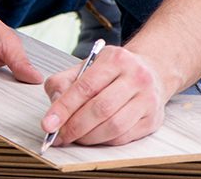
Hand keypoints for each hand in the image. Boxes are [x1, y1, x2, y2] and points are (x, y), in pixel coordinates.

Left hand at [41, 46, 166, 145]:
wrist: (151, 71)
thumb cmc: (113, 71)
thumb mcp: (87, 66)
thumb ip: (64, 82)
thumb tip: (54, 109)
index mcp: (115, 59)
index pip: (85, 87)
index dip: (64, 108)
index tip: (48, 124)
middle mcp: (136, 77)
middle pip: (101, 109)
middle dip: (75, 127)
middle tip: (59, 136)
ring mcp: (147, 99)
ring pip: (114, 127)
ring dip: (89, 137)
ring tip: (75, 137)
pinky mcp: (153, 120)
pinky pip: (124, 137)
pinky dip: (104, 141)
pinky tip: (94, 137)